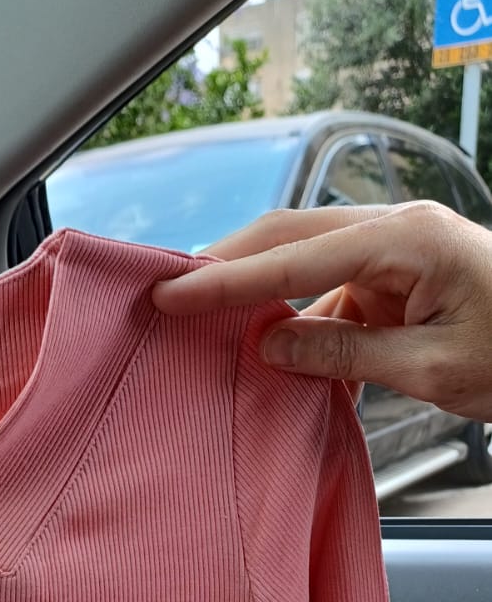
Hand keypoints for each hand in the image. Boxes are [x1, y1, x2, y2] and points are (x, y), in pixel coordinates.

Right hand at [152, 201, 491, 419]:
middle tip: (168, 295)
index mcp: (409, 240)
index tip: (172, 295)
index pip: (295, 257)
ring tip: (208, 330)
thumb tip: (271, 347)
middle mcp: (398, 231)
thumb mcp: (432, 370)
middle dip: (227, 267)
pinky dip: (301, 325)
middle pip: (289, 238)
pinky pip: (333, 295)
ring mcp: (398, 252)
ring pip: (305, 265)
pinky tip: (275, 356)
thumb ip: (345, 354)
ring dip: (261, 298)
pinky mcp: (399, 277)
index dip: (226, 281)